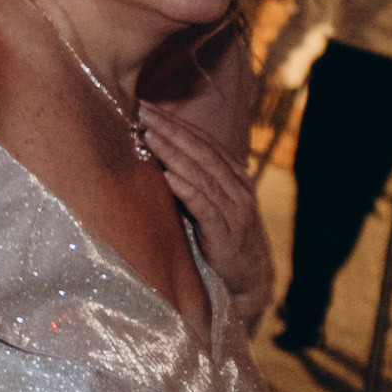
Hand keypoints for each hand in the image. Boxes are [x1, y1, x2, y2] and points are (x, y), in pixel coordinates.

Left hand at [148, 100, 273, 347]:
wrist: (247, 284)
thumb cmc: (220, 241)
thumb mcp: (209, 205)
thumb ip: (192, 181)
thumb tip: (154, 153)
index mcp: (234, 179)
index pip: (205, 143)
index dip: (178, 124)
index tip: (148, 108)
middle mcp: (238, 191)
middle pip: (202, 153)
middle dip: (172, 131)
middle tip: (144, 112)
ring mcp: (235, 213)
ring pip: (202, 175)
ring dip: (175, 154)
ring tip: (150, 137)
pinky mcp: (226, 237)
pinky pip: (206, 209)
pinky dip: (188, 190)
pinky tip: (168, 177)